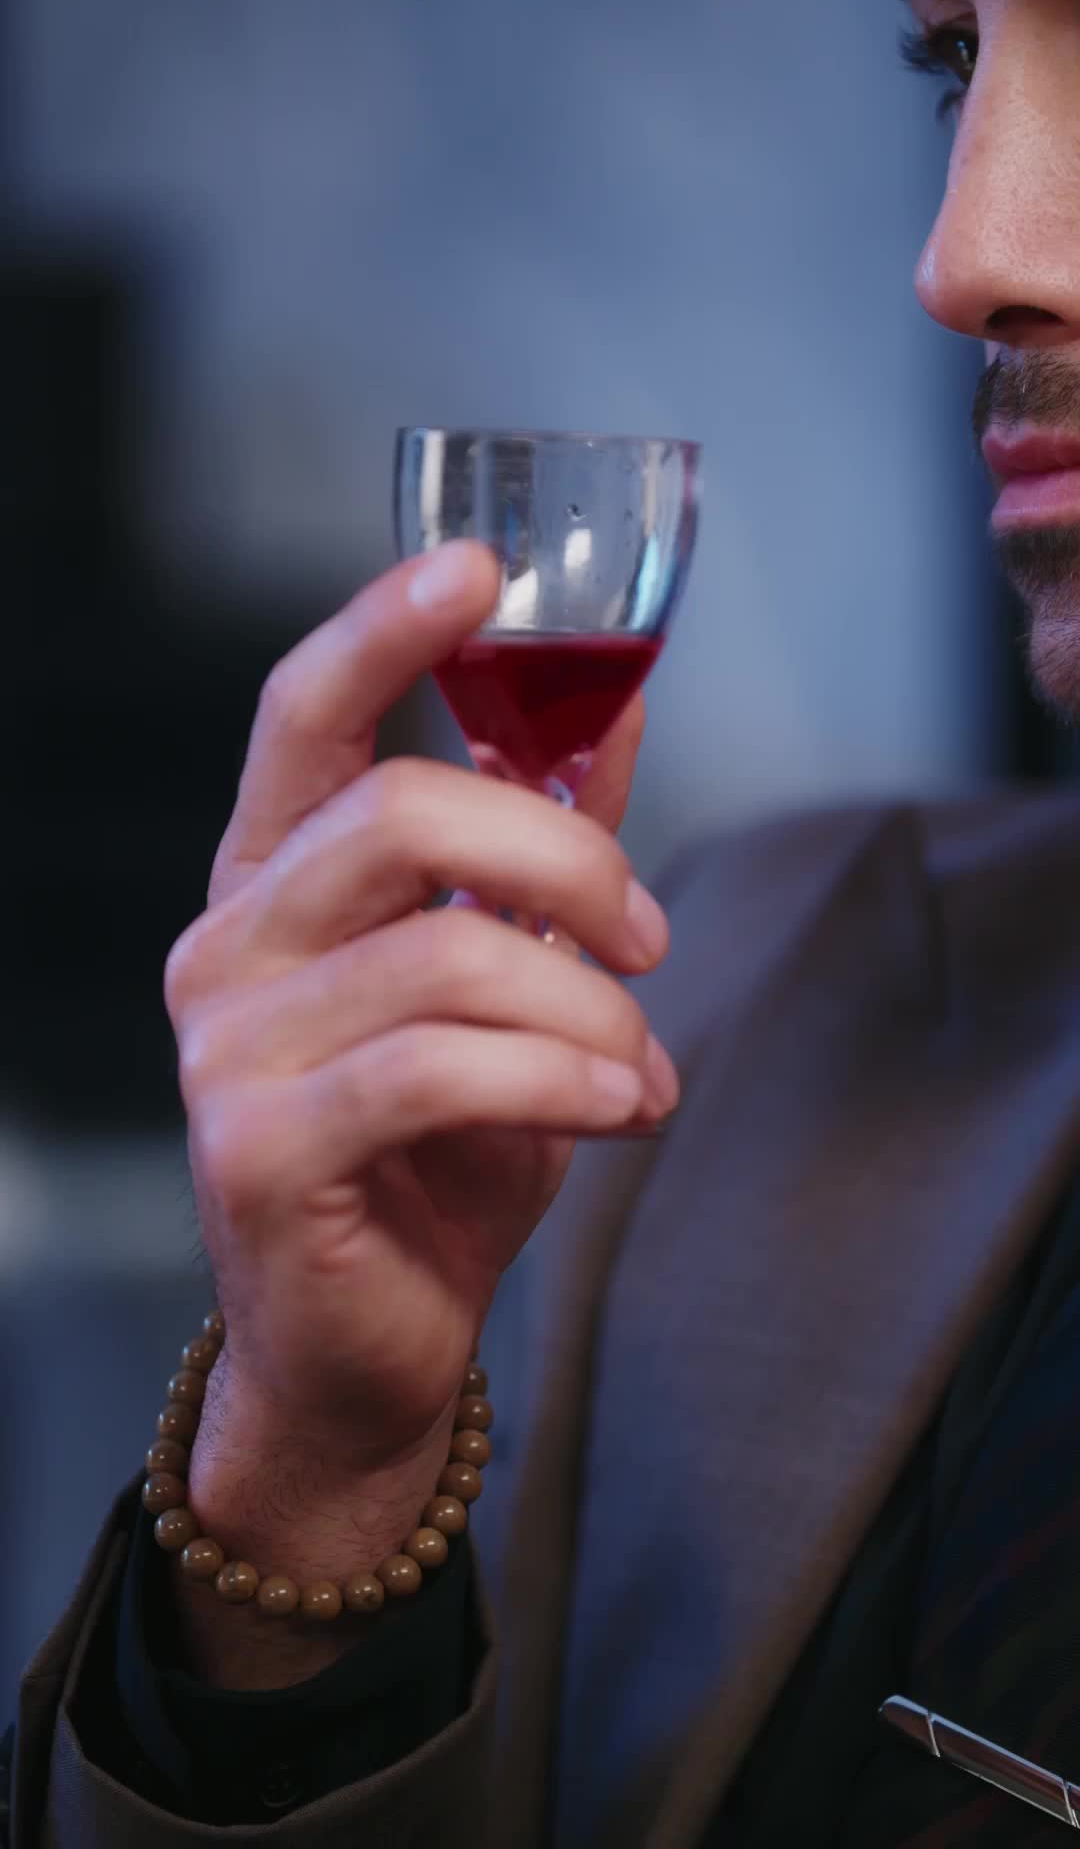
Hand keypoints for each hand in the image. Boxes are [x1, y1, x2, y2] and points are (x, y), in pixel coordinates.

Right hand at [164, 542, 677, 1623]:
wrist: (367, 1342)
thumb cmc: (437, 1152)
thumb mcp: (505, 984)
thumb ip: (536, 851)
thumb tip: (618, 711)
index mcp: (274, 883)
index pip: (300, 716)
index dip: (382, 626)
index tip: (478, 567)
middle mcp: (227, 946)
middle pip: (397, 810)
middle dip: (562, 857)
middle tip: (645, 932)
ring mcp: (225, 1050)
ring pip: (442, 951)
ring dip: (587, 1006)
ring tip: (643, 1069)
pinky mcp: (256, 1148)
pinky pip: (438, 1069)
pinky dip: (562, 1079)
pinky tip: (620, 1110)